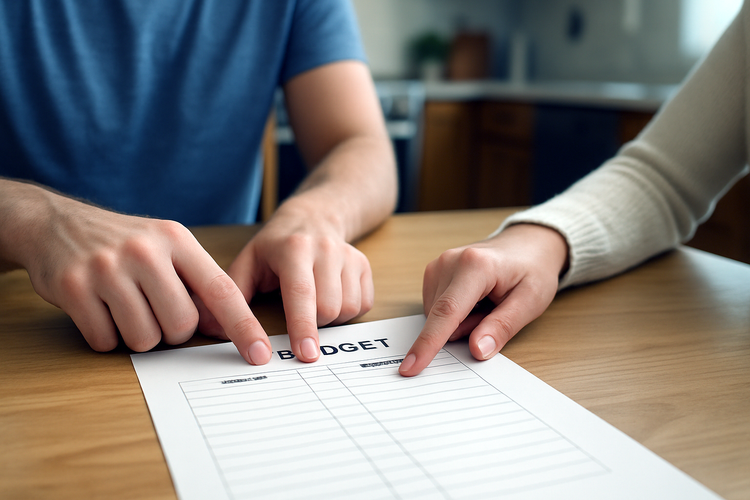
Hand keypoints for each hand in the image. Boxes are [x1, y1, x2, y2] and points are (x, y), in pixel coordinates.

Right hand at [3, 182, 271, 363]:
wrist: (56, 224)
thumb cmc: (124, 243)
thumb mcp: (167, 245)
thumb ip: (196, 280)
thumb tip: (225, 328)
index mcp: (176, 239)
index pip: (221, 290)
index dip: (243, 326)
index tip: (259, 354)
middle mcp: (145, 251)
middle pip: (181, 325)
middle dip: (172, 331)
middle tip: (154, 310)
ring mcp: (107, 268)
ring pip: (144, 339)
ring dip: (138, 336)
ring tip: (125, 307)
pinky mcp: (73, 288)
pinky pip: (105, 341)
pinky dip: (106, 337)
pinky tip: (98, 310)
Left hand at [197, 209, 373, 362]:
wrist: (314, 217)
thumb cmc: (276, 246)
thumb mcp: (248, 261)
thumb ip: (230, 294)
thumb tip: (210, 329)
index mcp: (294, 249)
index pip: (301, 295)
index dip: (303, 327)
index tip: (305, 354)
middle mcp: (325, 249)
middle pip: (328, 308)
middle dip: (312, 324)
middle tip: (297, 315)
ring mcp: (349, 256)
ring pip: (348, 309)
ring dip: (330, 319)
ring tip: (313, 303)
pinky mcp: (364, 265)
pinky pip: (363, 304)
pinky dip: (347, 312)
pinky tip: (331, 297)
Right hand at [399, 224, 568, 376]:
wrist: (528, 244)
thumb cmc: (532, 270)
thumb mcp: (530, 302)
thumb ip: (502, 327)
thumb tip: (477, 350)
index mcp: (475, 266)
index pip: (447, 312)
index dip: (428, 343)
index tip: (411, 367)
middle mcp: (449, 261)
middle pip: (441, 317)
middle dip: (466, 328)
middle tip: (496, 312)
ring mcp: (438, 264)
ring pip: (436, 315)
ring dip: (460, 321)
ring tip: (488, 304)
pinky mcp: (433, 272)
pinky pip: (435, 308)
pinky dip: (454, 314)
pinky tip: (475, 301)